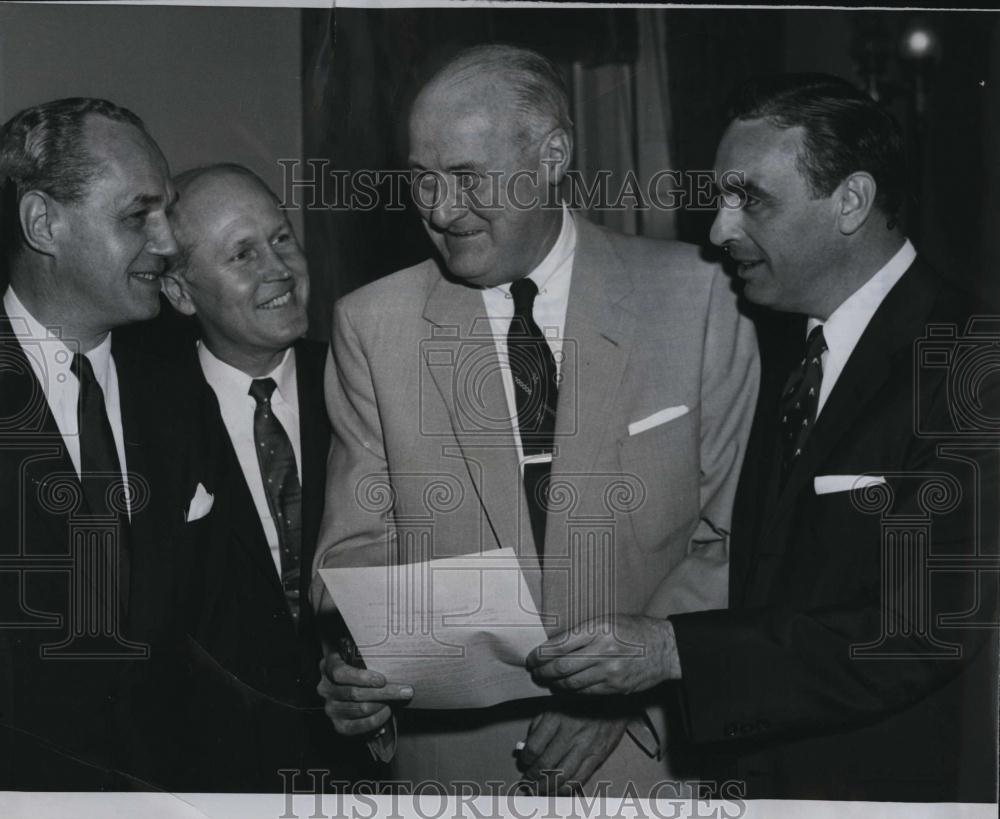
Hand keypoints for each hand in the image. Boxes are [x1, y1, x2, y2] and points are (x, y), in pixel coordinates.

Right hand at [316, 652, 412, 735]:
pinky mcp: (338, 725)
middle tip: (406, 691)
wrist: (352, 686)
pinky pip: (358, 726)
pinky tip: (387, 712)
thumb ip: (367, 657)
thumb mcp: (359, 656)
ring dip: (383, 705)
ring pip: (360, 709)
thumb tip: (392, 662)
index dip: (361, 677)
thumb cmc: (360, 667)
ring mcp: (330, 708)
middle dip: (384, 693)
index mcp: (328, 666)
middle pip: (355, 693)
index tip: (382, 680)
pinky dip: (376, 720)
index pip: (340, 673)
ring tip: (398, 701)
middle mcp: (325, 688)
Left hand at [517, 710, 628, 793]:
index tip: (523, 764)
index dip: (525, 760)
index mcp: (555, 718)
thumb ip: (538, 724)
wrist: (614, 701)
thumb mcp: (556, 705)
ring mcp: (584, 746)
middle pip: (545, 764)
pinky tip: (558, 790)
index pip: (534, 747)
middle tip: (527, 783)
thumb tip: (525, 747)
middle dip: (533, 778)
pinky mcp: (597, 756)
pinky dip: (566, 788)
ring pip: (561, 775)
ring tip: (539, 790)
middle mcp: (569, 733)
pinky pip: (579, 778)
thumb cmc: (581, 703)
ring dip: (546, 787)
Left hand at [526, 615, 680, 694]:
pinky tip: (565, 688)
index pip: (559, 645)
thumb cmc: (634, 630)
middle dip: (543, 672)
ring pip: (571, 683)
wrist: (665, 649)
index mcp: (598, 629)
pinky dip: (571, 691)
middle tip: (535, 673)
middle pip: (561, 667)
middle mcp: (602, 651)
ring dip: (555, 684)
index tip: (531, 658)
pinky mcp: (615, 687)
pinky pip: (585, 692)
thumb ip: (582, 632)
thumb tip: (554, 645)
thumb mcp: (607, 620)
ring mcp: (609, 672)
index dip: (540, 654)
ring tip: (547, 681)